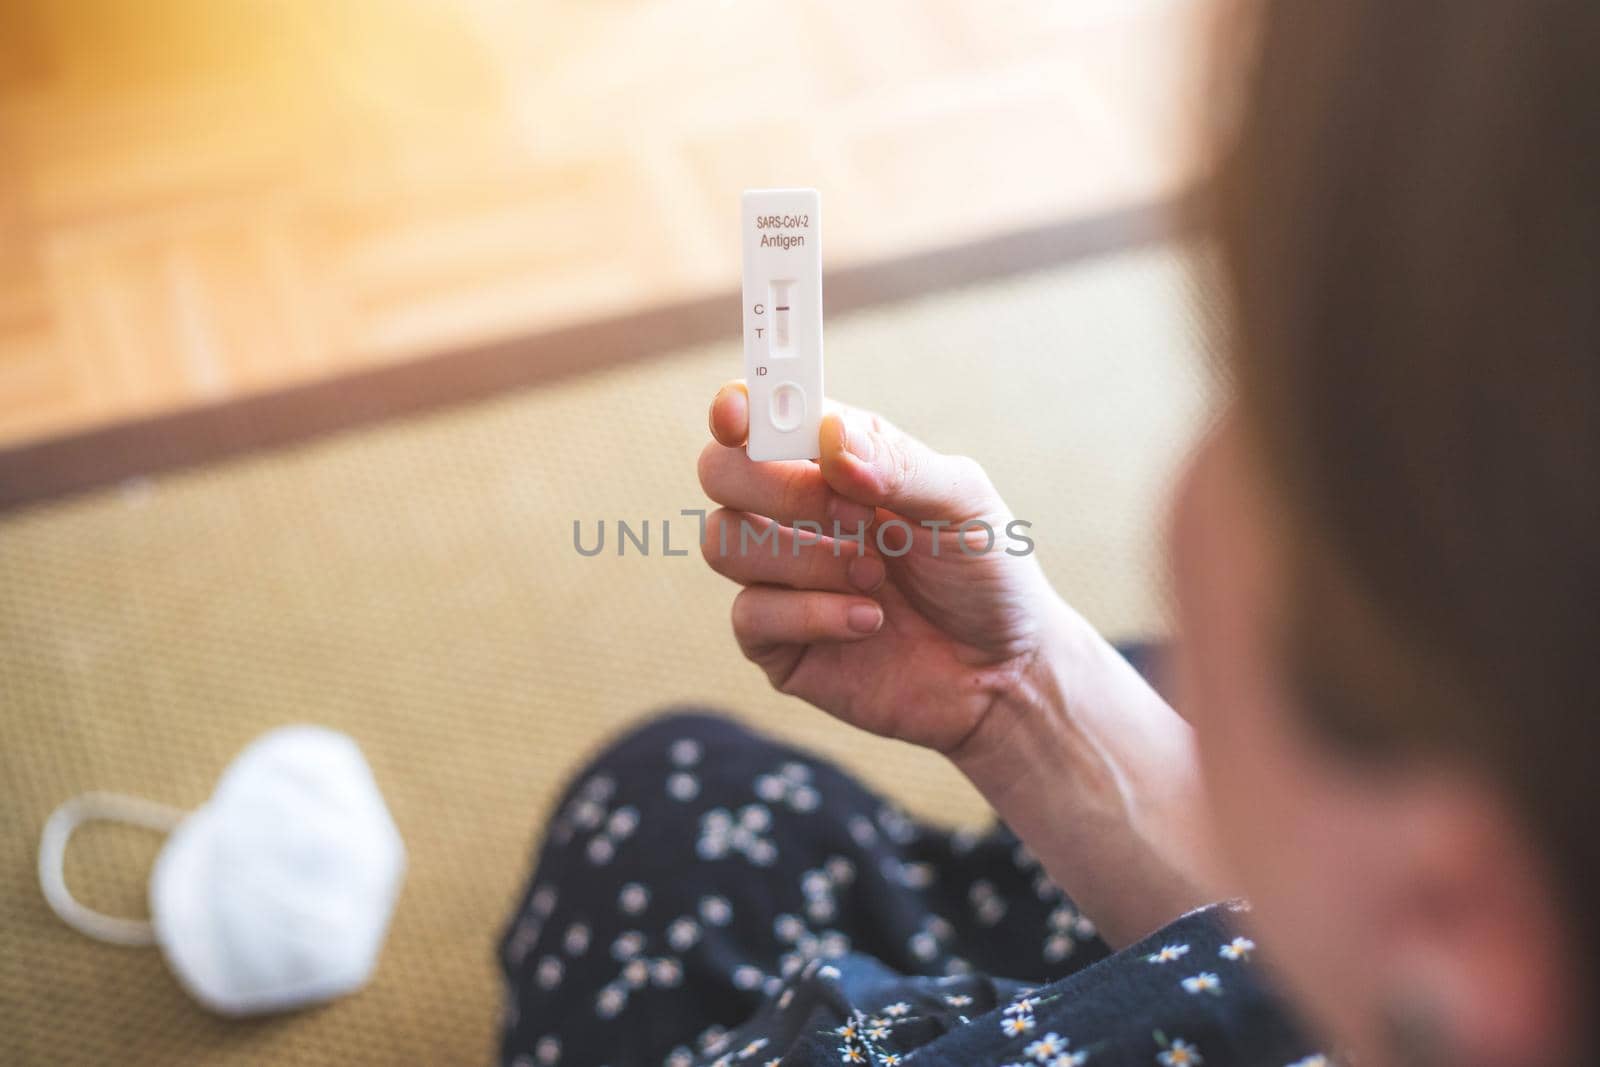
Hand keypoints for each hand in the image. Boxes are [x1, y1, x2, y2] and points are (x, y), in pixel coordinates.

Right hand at [698, 382, 1068, 755]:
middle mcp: (796, 512)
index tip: (740, 417)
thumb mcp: (962, 502)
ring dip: (804, 557)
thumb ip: (898, 464)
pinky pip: (749, 614)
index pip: (762, 416)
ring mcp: (781, 578)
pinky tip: (867, 622)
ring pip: (724, 542)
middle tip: (853, 515)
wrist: (1006, 670)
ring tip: (875, 575)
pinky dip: (813, 614)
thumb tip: (829, 437)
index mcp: (836, 460)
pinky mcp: (779, 643)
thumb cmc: (986, 573)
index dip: (740, 407)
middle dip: (778, 488)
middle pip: (721, 474)